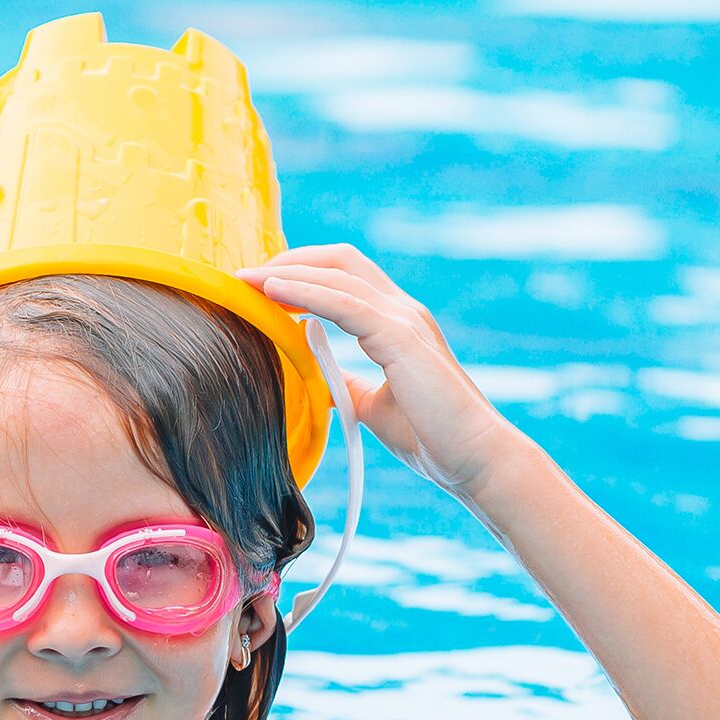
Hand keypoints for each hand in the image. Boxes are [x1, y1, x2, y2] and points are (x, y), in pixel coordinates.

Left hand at [232, 244, 522, 494]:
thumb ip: (350, 388)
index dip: (303, 273)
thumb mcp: (375, 407)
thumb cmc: (433, 438)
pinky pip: (342, 302)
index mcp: (400, 323)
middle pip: (339, 260)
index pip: (346, 276)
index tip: (261, 288)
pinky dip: (303, 291)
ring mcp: (404, 320)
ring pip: (337, 274)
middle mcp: (403, 311)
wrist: (475, 459)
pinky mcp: (400, 338)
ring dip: (286, 272)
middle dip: (289, 260)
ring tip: (246, 280)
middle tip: (245, 278)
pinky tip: (272, 292)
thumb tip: (319, 383)